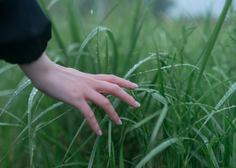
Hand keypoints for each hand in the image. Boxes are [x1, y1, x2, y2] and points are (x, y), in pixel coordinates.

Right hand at [19, 52, 139, 134]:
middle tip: (137, 105)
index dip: (125, 82)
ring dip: (114, 114)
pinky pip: (88, 114)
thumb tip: (89, 84)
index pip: (112, 78)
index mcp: (91, 77)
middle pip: (114, 88)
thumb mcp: (76, 75)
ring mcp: (84, 91)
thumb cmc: (58, 74)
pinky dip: (94, 124)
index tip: (135, 86)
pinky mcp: (76, 99)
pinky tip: (98, 132)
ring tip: (119, 123)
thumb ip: (84, 80)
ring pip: (105, 102)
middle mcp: (91, 83)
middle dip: (127, 97)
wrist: (45, 72)